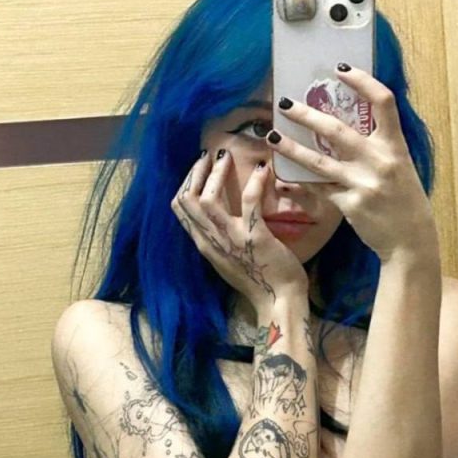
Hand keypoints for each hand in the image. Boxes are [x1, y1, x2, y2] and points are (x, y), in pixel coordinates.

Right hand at [170, 150, 307, 313]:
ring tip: (226, 157)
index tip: (198, 168)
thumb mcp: (226, 258)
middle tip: (208, 155)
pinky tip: (262, 169)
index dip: (186, 182)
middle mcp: (211, 241)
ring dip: (216, 174)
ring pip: (208, 199)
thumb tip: (216, 215)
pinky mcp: (254, 237)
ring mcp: (231, 239)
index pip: (179, 208)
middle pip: (187, 199)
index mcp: (204, 244)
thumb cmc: (257, 279)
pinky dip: (254, 182)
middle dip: (196, 172)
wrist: (277, 301)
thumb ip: (217, 237)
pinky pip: (249, 202)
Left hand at [269, 65, 438, 263]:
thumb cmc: (405, 200)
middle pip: (337, 130)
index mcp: (395, 146)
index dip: (362, 81)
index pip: (383, 102)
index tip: (340, 69)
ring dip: (290, 147)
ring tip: (271, 136)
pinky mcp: (348, 204)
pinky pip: (317, 189)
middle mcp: (379, 161)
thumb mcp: (401, 166)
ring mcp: (362, 183)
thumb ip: (380, 145)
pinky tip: (282, 176)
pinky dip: (299, 182)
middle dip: (307, 114)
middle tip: (285, 103)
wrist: (410, 241)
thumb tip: (355, 121)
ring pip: (318, 161)